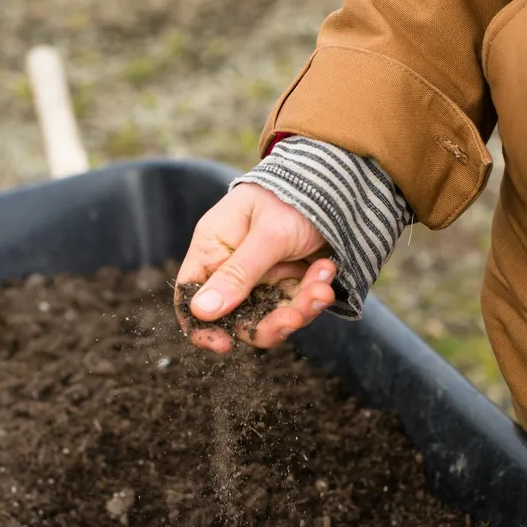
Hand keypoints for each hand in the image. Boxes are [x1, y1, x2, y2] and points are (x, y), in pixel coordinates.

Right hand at [175, 183, 336, 352]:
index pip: (191, 295)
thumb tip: (201, 312)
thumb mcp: (267, 235)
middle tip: (295, 317)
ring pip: (272, 315)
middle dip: (269, 322)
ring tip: (323, 288)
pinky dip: (315, 293)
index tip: (223, 345)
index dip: (201, 326)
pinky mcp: (289, 281)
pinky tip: (327, 270)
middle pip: (237, 316)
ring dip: (300, 307)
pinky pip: (297, 304)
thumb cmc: (291, 196)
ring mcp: (262, 276)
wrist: (335, 182)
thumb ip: (238, 273)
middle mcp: (233, 266)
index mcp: (213, 247)